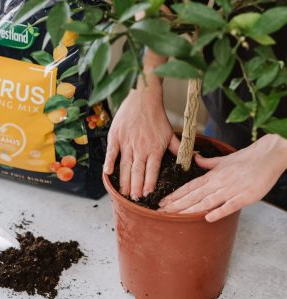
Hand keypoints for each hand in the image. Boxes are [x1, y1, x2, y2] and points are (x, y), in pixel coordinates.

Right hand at [104, 74, 179, 198]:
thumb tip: (192, 157)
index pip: (152, 171)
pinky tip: (107, 173)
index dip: (149, 184)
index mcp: (154, 149)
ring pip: (125, 165)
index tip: (148, 196)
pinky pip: (111, 151)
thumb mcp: (170, 133)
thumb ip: (178, 148)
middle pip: (137, 172)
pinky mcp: (116, 136)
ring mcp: (127, 142)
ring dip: (124, 180)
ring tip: (123, 193)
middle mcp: (141, 148)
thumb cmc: (157, 117)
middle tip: (134, 200)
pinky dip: (109, 162)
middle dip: (136, 188)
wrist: (144, 98)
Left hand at [159, 134, 286, 221]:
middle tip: (162, 211)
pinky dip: (218, 211)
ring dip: (189, 209)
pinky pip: (229, 205)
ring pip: (206, 201)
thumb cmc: (246, 158)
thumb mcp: (224, 160)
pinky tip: (206, 218)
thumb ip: (208, 163)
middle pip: (193, 195)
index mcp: (212, 175)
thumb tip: (196, 159)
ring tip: (175, 215)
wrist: (268, 155)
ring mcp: (231, 189)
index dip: (175, 195)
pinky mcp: (245, 196)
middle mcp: (218, 182)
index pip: (189, 186)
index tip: (163, 201)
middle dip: (176, 204)